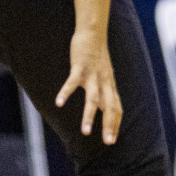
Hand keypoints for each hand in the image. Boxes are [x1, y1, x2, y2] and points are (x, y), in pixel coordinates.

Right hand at [56, 28, 122, 143]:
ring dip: (89, 116)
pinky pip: (73, 82)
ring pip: (93, 99)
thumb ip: (105, 91)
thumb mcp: (104, 75)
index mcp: (110, 86)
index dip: (115, 124)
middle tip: (107, 142)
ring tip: (85, 132)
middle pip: (110, 107)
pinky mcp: (80, 67)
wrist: (93, 33)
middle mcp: (104, 82)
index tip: (112, 140)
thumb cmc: (97, 56)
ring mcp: (93, 75)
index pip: (117, 108)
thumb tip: (104, 107)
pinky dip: (66, 92)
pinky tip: (59, 103)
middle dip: (109, 125)